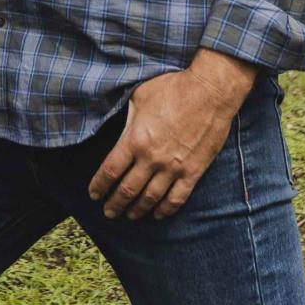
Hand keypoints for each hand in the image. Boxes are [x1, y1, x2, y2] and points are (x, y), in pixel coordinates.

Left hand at [88, 51, 257, 220]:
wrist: (210, 91)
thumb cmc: (173, 88)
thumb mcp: (140, 97)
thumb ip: (127, 119)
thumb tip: (118, 130)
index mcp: (135, 139)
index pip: (110, 171)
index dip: (99, 186)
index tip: (94, 194)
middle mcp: (151, 158)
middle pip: (127, 190)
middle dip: (114, 204)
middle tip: (108, 212)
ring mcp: (173, 167)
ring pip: (150, 198)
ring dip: (137, 210)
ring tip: (129, 216)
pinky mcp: (193, 171)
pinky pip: (177, 198)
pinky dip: (165, 210)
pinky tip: (157, 214)